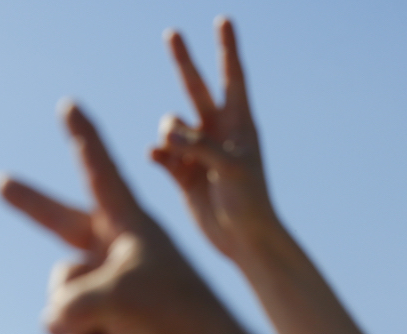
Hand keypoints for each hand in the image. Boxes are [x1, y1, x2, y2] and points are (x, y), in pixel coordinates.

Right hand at [0, 103, 244, 333]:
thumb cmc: (172, 314)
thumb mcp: (113, 299)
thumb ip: (68, 304)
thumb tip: (50, 323)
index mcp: (128, 224)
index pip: (99, 169)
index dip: (82, 137)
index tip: (68, 105)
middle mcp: (115, 248)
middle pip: (59, 221)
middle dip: (29, 205)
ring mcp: (108, 284)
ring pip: (58, 291)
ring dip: (70, 318)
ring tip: (99, 331)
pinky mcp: (106, 318)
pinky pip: (67, 324)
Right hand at [151, 18, 276, 260]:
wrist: (243, 239)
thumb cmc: (249, 202)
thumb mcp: (230, 168)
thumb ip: (199, 145)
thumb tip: (165, 131)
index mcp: (240, 124)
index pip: (232, 77)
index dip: (227, 48)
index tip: (223, 20)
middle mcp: (218, 132)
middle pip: (195, 87)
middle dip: (183, 61)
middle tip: (172, 32)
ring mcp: (198, 152)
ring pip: (172, 125)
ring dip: (168, 133)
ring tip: (177, 154)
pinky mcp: (183, 174)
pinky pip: (162, 153)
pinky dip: (158, 154)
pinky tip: (157, 159)